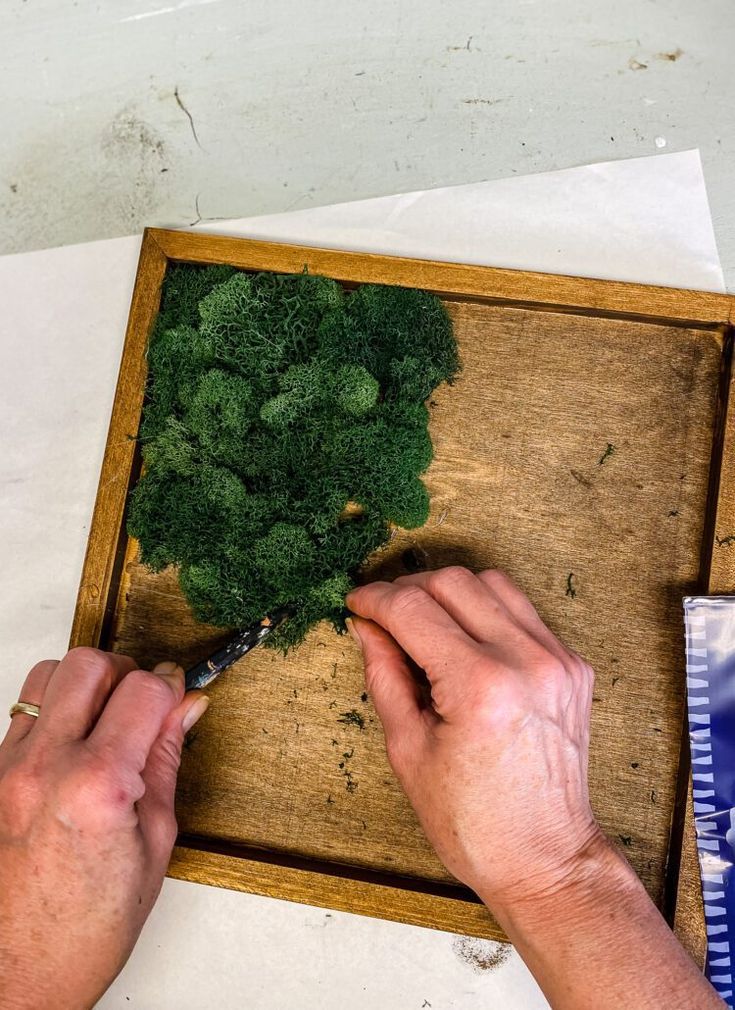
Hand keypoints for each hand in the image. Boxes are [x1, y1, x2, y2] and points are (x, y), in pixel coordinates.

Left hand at [0, 648, 208, 1009]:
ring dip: (84, 685)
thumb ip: (166, 759)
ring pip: (48, 675)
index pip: (144, 691)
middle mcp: (45, 767)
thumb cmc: (87, 929)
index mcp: (97, 786)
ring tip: (104, 722)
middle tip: (141, 706)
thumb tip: (186, 708)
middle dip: (126, 674)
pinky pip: (21, 713)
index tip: (179, 697)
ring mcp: (8, 769)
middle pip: (91, 664)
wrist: (18, 976)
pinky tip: (73, 747)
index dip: (171, 687)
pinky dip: (53, 713)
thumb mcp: (155, 842)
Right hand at [347, 568, 722, 1009]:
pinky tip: (465, 641)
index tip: (356, 605)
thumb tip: (366, 628)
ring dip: (450, 592)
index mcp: (480, 687)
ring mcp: (557, 659)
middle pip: (453, 581)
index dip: (375, 599)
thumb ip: (384, 676)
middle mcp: (525, 661)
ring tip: (424, 623)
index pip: (414, 609)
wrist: (546, 858)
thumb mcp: (408, 752)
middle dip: (409, 589)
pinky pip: (523, 611)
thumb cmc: (474, 823)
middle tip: (384, 615)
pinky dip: (486, 612)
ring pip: (493, 582)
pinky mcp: (573, 666)